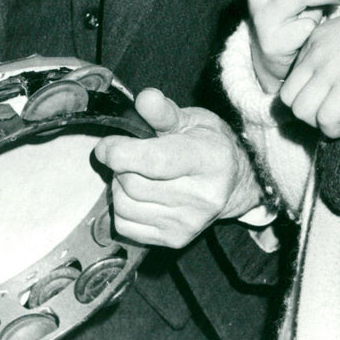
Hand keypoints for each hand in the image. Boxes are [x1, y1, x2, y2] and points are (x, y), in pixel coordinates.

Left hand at [93, 88, 262, 248]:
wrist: (232, 182)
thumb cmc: (208, 144)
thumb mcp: (192, 119)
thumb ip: (164, 112)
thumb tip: (145, 99)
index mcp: (210, 160)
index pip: (156, 162)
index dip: (121, 152)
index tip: (107, 145)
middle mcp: (203, 198)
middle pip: (133, 184)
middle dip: (120, 165)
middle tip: (128, 153)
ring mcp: (188, 224)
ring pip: (124, 205)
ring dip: (119, 185)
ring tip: (137, 172)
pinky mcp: (174, 240)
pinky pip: (124, 225)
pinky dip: (122, 207)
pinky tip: (139, 194)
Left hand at [279, 8, 339, 137]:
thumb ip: (332, 51)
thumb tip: (328, 77)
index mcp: (313, 41)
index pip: (290, 78)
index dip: (303, 97)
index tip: (320, 103)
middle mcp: (315, 55)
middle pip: (288, 97)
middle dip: (305, 113)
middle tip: (326, 116)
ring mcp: (329, 71)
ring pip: (301, 111)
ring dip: (317, 124)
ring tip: (336, 124)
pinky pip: (325, 118)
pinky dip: (332, 129)